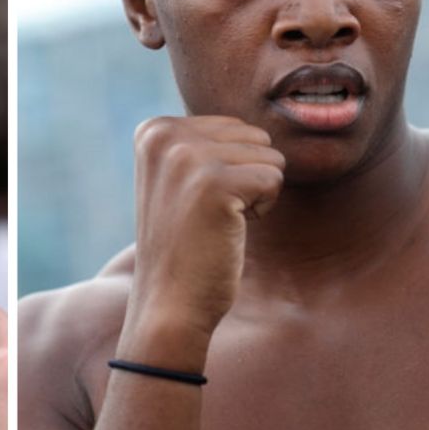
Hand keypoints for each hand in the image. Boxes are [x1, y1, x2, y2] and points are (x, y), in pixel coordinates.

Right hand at [124, 116, 285, 353]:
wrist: (169, 304)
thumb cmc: (186, 243)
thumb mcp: (179, 176)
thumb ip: (204, 141)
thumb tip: (256, 126)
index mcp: (154, 129)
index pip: (234, 126)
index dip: (229, 168)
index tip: (196, 200)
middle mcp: (165, 135)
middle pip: (255, 136)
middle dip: (246, 177)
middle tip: (209, 213)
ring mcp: (188, 158)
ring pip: (269, 156)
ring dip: (254, 194)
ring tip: (216, 222)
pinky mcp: (215, 184)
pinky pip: (274, 179)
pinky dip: (262, 209)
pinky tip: (227, 230)